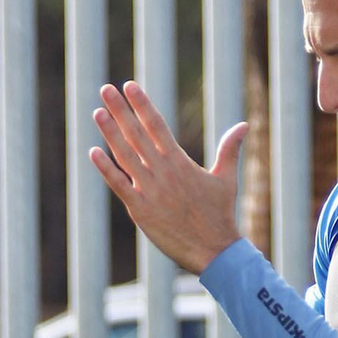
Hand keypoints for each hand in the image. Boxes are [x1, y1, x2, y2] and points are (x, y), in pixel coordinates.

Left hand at [91, 81, 245, 274]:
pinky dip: (106, 169)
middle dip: (120, 110)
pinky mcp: (141, 211)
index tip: (129, 86)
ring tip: (97, 112)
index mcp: (181, 162)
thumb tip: (244, 126)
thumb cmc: (220, 214)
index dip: (142, 104)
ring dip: (110, 133)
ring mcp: (151, 191)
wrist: (214, 251)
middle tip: (106, 89)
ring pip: (125, 156)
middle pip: (138, 135)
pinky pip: (119, 186)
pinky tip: (93, 152)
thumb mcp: (226, 178)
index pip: (157, 125)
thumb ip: (230, 149)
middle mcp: (163, 172)